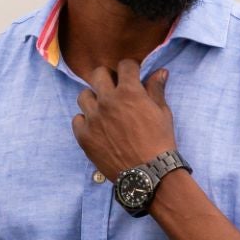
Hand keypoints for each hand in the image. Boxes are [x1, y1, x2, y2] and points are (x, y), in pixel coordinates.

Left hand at [71, 61, 175, 179]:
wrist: (148, 174)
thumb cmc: (160, 142)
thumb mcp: (162, 112)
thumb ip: (156, 89)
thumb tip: (160, 71)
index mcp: (129, 91)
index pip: (124, 65)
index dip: (130, 68)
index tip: (132, 74)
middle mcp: (107, 101)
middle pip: (97, 74)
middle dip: (107, 76)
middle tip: (113, 87)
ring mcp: (93, 119)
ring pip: (83, 96)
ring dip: (93, 98)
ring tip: (102, 108)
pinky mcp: (84, 137)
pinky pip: (77, 119)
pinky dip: (85, 120)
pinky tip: (95, 126)